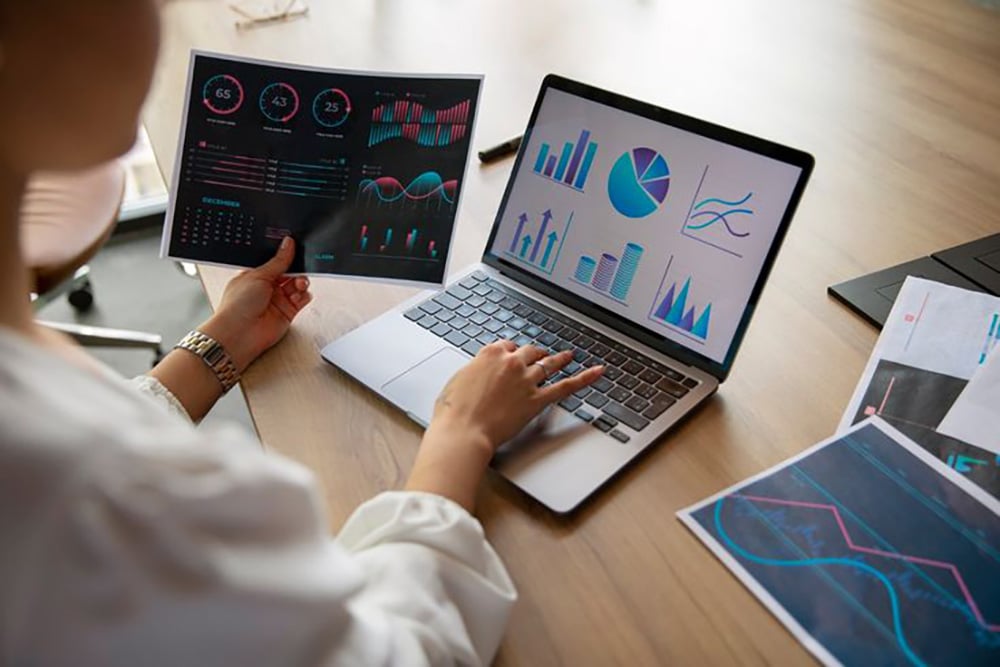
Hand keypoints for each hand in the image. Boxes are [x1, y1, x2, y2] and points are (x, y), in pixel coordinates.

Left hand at [200, 237, 311, 371]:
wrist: (240, 333)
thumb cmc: (238, 306)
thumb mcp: (258, 275)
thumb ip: (278, 261)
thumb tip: (287, 244)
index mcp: (256, 275)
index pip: (276, 261)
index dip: (286, 256)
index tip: (295, 249)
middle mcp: (268, 287)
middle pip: (289, 272)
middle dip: (297, 268)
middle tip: (300, 266)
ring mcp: (278, 300)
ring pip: (297, 285)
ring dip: (301, 281)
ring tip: (299, 284)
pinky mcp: (288, 312)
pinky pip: (302, 299)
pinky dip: (304, 295)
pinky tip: (299, 295)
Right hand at [405, 341, 603, 510]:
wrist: (463, 430)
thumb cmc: (453, 411)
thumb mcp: (457, 381)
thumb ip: (473, 372)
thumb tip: (477, 373)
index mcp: (490, 353)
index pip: (506, 345)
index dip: (511, 351)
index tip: (513, 355)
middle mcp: (511, 362)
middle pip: (530, 352)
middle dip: (536, 354)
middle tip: (542, 355)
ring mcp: (527, 380)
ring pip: (548, 364)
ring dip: (559, 359)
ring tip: (568, 356)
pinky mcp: (537, 399)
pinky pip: (565, 386)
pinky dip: (584, 378)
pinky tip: (597, 372)